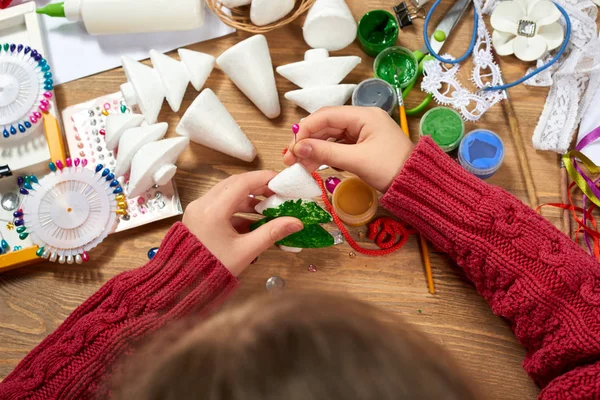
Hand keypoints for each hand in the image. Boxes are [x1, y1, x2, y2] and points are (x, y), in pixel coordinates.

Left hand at [183, 171, 303, 275]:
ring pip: (226, 193)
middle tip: (277, 193)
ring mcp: (197, 209)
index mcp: (213, 210)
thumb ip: (272, 232)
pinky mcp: (197, 216)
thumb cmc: (215, 269)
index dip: (264, 178)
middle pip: (234, 184)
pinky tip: (252, 219)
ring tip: (268, 207)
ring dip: (247, 197)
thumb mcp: (246, 251)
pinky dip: (237, 207)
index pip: (242, 183)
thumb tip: (297, 222)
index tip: (281, 181)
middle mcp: (202, 204)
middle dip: (257, 186)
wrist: (185, 284)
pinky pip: (219, 203)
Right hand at [283, 106, 413, 191]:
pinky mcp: (363, 145)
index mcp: (364, 116)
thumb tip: (298, 149)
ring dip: (315, 150)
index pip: (326, 116)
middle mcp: (362, 119)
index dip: (305, 130)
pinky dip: (326, 156)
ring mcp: (363, 132)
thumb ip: (326, 153)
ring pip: (331, 137)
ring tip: (300, 166)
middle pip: (326, 126)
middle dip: (307, 142)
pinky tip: (315, 166)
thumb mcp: (357, 161)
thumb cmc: (391, 169)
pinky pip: (339, 147)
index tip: (292, 148)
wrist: (418, 185)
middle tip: (290, 160)